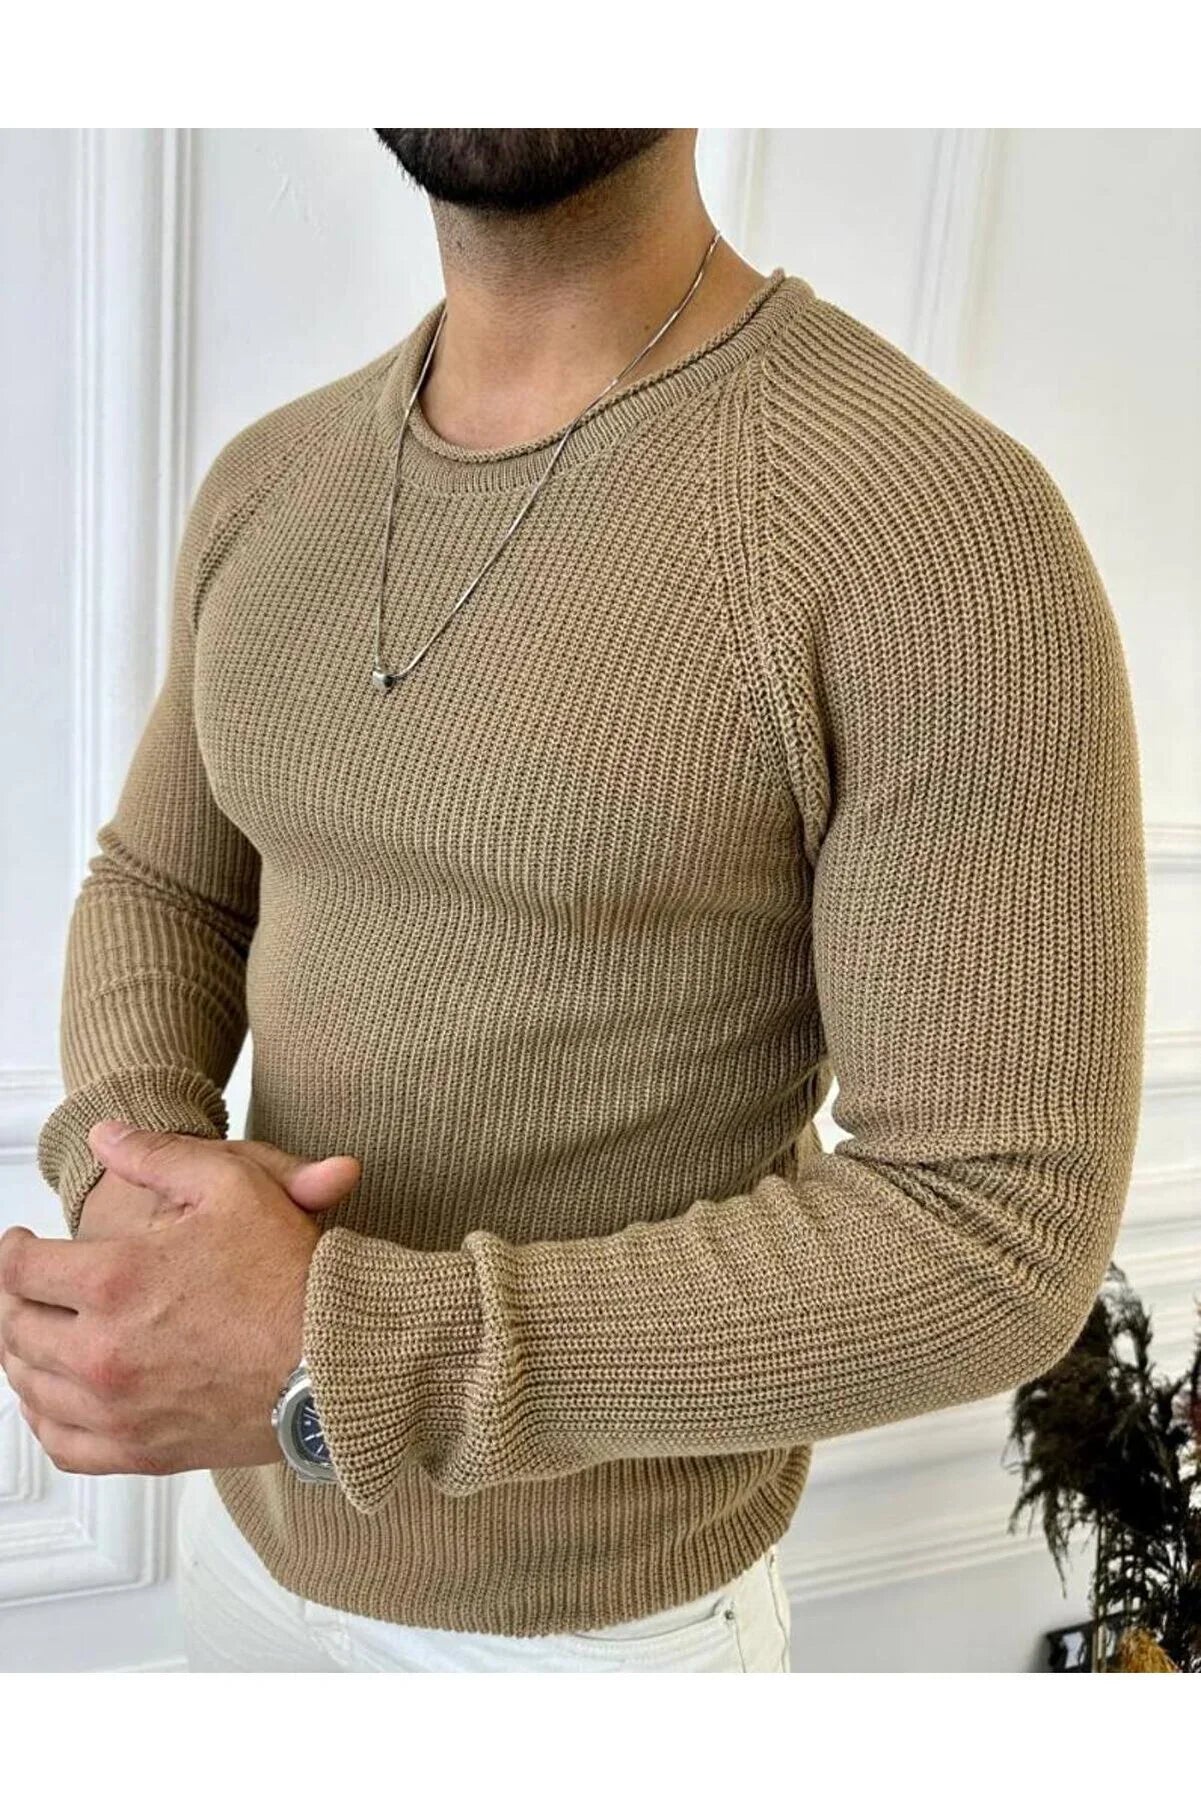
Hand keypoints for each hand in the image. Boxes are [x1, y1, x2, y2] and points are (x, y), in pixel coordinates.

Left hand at [0, 1121, 360, 1476]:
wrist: (339, 1361)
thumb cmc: (293, 1277)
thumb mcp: (233, 1185)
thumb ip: (158, 1156)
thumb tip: (105, 1136)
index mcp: (115, 1280)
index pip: (18, 1269)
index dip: (10, 1249)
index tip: (21, 1243)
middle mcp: (102, 1351)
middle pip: (16, 1327)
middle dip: (14, 1299)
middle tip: (29, 1285)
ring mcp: (117, 1409)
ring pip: (30, 1385)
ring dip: (22, 1353)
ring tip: (38, 1331)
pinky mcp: (139, 1451)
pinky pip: (60, 1442)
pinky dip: (43, 1417)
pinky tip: (54, 1396)